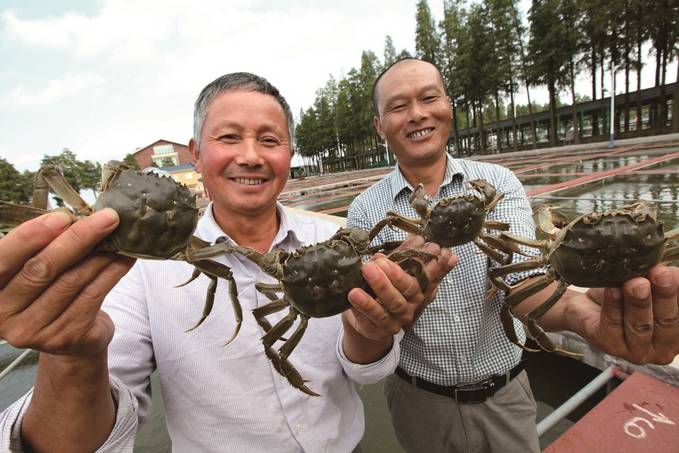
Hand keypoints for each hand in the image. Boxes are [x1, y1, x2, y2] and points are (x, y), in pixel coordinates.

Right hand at [0, 209, 134, 357]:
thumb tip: (75, 218)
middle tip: (106, 218)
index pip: (3, 260)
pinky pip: (93, 295)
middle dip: (77, 239)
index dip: (29, 237)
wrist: (70, 336)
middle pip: (41, 269)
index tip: (62, 217)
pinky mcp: (65, 337)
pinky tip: (125, 257)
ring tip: (119, 234)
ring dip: (100, 254)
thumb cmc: (48, 292)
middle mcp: (4, 314)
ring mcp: (34, 330)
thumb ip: (41, 249)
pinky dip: (113, 272)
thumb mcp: (33, 270)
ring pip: (71, 281)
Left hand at [344, 236, 456, 341]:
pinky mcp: (377, 331)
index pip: (426, 277)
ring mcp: (395, 321)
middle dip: (390, 277)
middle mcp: (410, 307)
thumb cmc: (384, 287)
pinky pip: (369, 321)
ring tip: (355, 289)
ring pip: (385, 310)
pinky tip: (351, 297)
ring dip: (370, 299)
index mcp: (417, 290)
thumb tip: (419, 237)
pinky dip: (360, 310)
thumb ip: (405, 254)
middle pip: (404, 292)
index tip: (433, 251)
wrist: (367, 319)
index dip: (433, 267)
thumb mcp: (393, 269)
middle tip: (373, 264)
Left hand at [568, 264, 678, 363]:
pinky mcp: (609, 345)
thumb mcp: (648, 286)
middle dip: (664, 296)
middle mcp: (662, 348)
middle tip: (661, 274)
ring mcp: (635, 351)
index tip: (674, 273)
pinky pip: (613, 324)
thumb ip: (660, 282)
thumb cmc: (624, 296)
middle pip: (667, 321)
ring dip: (639, 302)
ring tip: (636, 283)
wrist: (588, 305)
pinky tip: (613, 290)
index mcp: (678, 333)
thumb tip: (669, 270)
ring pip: (640, 326)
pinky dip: (613, 305)